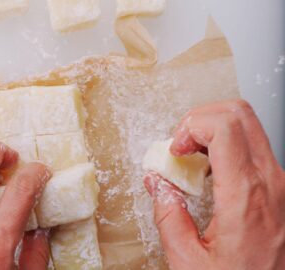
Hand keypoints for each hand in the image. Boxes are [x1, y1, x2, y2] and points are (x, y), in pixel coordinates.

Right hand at [144, 99, 284, 269]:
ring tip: (190, 155)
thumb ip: (167, 215)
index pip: (224, 126)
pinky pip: (253, 146)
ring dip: (211, 130)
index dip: (190, 126)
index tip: (174, 149)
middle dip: (200, 119)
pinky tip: (208, 167)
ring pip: (248, 125)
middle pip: (239, 113)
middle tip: (180, 144)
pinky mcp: (279, 187)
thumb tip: (157, 182)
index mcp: (246, 196)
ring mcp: (279, 182)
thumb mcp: (188, 260)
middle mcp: (271, 182)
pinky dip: (225, 144)